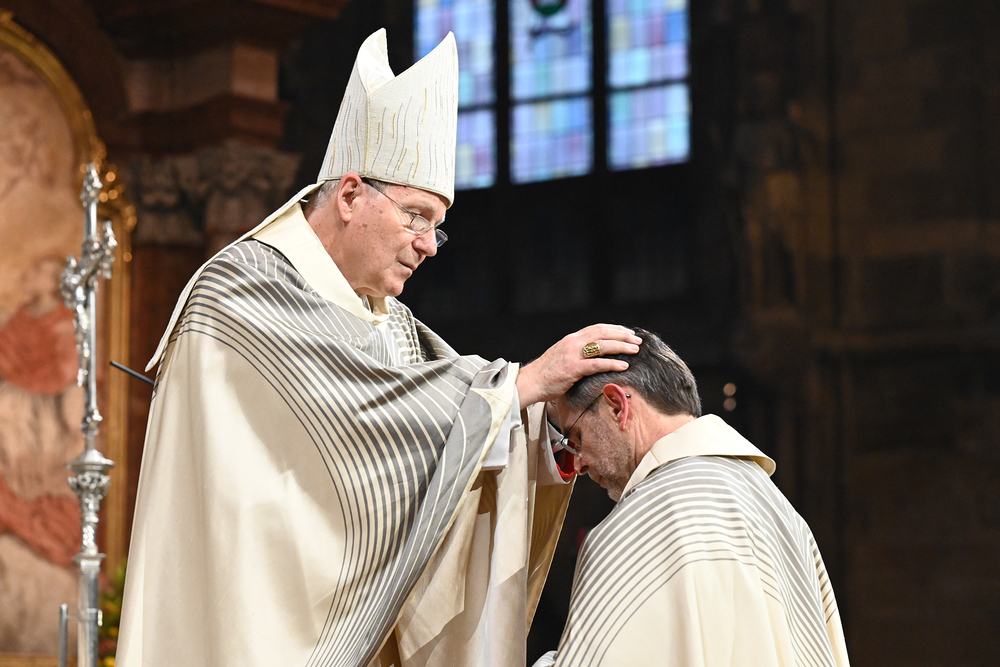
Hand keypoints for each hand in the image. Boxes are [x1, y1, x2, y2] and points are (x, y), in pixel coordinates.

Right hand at [516, 324, 641, 408]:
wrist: (530, 382)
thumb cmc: (547, 374)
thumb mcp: (563, 356)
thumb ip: (577, 352)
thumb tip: (594, 355)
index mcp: (571, 339)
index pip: (597, 328)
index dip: (615, 329)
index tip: (628, 333)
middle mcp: (573, 343)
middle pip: (602, 333)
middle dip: (622, 336)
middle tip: (637, 341)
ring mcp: (572, 355)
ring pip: (602, 345)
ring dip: (621, 347)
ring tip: (635, 350)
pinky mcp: (572, 369)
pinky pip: (596, 364)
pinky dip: (611, 363)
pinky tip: (624, 366)